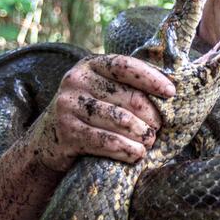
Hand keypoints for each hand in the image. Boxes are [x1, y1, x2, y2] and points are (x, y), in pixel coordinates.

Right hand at [29, 54, 174, 172]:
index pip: (125, 66)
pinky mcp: (67, 131)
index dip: (151, 78)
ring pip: (119, 121)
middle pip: (127, 97)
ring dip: (141, 135)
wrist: (47, 139)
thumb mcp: (101, 90)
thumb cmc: (88, 113)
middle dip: (150, 116)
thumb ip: (125, 85)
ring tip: (149, 142)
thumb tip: (170, 91)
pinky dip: (126, 149)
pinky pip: (105, 141)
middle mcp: (76, 80)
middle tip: (158, 128)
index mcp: (90, 65)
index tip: (171, 93)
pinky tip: (136, 154)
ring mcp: (69, 106)